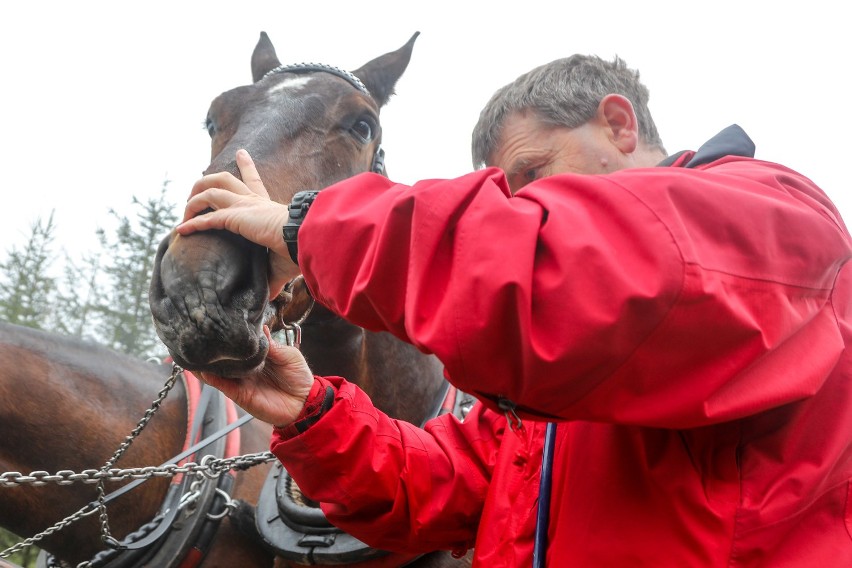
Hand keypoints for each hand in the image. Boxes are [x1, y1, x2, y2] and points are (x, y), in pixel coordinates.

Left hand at [177, 149, 298, 297]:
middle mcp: (252, 201)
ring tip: (183, 213)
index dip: (247, 166)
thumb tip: (272, 296)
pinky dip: (192, 224)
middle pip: (224, 178)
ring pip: (211, 190)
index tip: (242, 153)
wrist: (304, 239)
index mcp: (266, 206)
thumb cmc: (298, 249)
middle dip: (206, 180)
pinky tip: (180, 231)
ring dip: (194, 199)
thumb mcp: (282, 262)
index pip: (254, 181)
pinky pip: (207, 219)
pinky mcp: (235, 218)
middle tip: (195, 188)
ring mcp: (243, 206)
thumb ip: (273, 277)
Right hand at [196, 327, 314, 426]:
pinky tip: (201, 370)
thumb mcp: (288, 355)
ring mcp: (240, 380)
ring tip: (190, 350)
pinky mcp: (239, 394)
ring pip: (216, 370)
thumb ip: (271, 344)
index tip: (217, 319)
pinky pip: (222, 385)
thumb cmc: (298, 377)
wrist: (304, 403)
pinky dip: (211, 378)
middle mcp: (244, 367)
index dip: (229, 333)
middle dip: (210, 346)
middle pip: (223, 356)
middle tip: (195, 332)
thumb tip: (260, 327)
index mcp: (256, 355)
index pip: (238, 343)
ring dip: (204, 362)